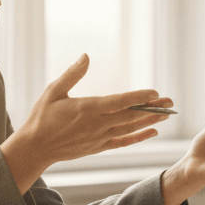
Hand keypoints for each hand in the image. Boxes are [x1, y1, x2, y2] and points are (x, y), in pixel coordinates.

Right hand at [1, 55, 171, 192]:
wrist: (34, 148)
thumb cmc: (41, 117)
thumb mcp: (53, 91)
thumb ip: (72, 74)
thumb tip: (86, 56)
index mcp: (87, 109)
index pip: (119, 102)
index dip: (138, 98)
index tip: (154, 92)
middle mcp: (96, 125)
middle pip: (130, 116)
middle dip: (152, 108)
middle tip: (170, 101)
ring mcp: (99, 138)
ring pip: (130, 129)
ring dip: (149, 121)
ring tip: (167, 114)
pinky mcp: (98, 147)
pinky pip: (123, 142)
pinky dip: (139, 137)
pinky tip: (152, 131)